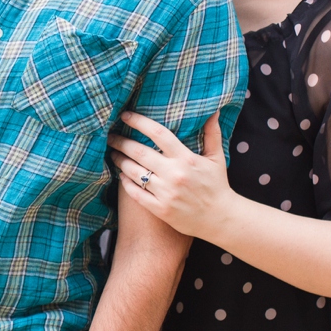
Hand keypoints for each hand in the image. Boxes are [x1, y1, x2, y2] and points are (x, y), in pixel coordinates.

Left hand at [107, 112, 236, 239]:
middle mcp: (174, 174)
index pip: (158, 134)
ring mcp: (165, 193)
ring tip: (114, 154)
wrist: (220, 219)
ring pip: (133, 172)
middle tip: (110, 136)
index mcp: (186, 158)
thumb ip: (212, 133)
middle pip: (139, 152)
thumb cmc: (217, 185)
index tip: (125, 116)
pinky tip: (121, 175)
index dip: (139, 122)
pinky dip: (125, 183)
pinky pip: (135, 193)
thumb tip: (213, 110)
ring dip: (120, 161)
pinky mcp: (160, 209)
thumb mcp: (217, 158)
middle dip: (121, 142)